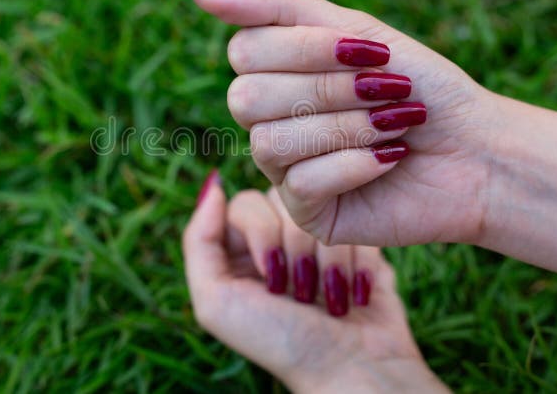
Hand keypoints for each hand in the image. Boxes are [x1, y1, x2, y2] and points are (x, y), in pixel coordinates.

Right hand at [176, 0, 496, 246]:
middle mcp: (271, 122)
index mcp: (277, 75)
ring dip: (344, 127)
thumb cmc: (421, 88)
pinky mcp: (307, 213)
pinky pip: (300, 183)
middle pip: (245, 97)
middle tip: (384, 90)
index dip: (304, 49)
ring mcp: (284, 170)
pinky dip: (355, 164)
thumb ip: (278, 8)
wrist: (478, 151)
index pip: (243, 50)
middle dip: (326, 89)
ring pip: (268, 142)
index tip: (368, 52)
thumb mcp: (354, 31)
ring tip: (392, 126)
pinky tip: (390, 159)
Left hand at [182, 172, 448, 392]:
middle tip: (302, 294)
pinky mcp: (357, 245)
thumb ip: (198, 242)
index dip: (262, 234)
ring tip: (330, 300)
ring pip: (323, 209)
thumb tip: (213, 185)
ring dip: (327, 260)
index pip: (245, 204)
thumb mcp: (216, 301)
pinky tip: (355, 294)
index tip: (273, 279)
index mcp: (239, 250)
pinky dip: (356, 262)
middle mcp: (277, 240)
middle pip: (285, 201)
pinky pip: (356, 222)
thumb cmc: (280, 343)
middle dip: (296, 249)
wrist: (352, 369)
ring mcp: (319, 241)